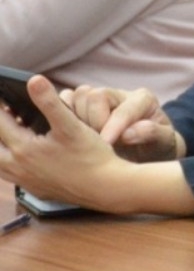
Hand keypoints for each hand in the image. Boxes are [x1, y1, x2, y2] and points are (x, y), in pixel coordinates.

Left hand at [0, 75, 130, 209]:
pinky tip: (23, 155)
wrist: (107, 188)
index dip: (0, 106)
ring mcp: (25, 180)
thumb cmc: (91, 156)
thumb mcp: (71, 125)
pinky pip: (11, 175)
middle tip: (8, 113)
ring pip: (0, 162)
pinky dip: (10, 161)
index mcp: (23, 148)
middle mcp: (18, 166)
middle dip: (1, 126)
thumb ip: (50, 102)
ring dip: (3, 145)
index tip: (2, 94)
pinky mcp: (35, 189)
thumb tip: (34, 80)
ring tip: (12, 131)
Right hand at [60, 85, 182, 161]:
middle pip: (95, 96)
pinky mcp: (80, 107)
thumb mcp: (164, 141)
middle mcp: (118, 95)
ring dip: (75, 119)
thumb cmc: (157, 146)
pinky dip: (60, 116)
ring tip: (84, 140)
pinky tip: (67, 136)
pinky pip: (63, 103)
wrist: (147, 151)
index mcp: (142, 99)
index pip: (123, 109)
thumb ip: (152, 133)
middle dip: (93, 121)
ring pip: (76, 97)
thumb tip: (128, 133)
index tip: (106, 143)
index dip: (114, 126)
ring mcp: (97, 99)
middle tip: (96, 143)